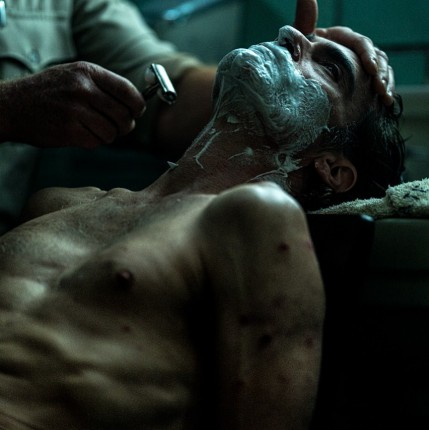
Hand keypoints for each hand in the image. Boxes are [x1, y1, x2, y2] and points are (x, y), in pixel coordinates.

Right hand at [0, 61, 145, 147]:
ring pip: (112, 132)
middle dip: (125, 125)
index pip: (128, 91)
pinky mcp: (69, 130)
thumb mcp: (75, 76)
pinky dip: (94, 142)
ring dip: (108, 135)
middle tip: (117, 127)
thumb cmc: (49, 92)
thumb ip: (103, 86)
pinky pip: (97, 142)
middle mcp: (82, 88)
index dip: (138, 106)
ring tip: (95, 129)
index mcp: (87, 72)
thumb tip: (136, 104)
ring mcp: (75, 110)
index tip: (137, 112)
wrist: (12, 106)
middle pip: (124, 115)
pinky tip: (82, 134)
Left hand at [293, 0, 394, 105]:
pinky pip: (379, 82)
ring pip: (380, 69)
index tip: (370, 69)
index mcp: (340, 38)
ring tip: (384, 97)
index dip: (367, 54)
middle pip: (375, 56)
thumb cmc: (296, 59)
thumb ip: (304, 21)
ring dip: (385, 82)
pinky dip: (385, 90)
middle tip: (379, 87)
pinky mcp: (361, 80)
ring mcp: (358, 64)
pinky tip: (386, 102)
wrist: (293, 84)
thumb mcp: (299, 42)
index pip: (359, 42)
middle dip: (379, 72)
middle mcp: (352, 49)